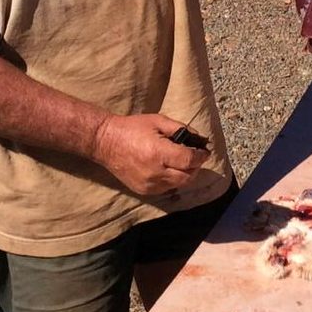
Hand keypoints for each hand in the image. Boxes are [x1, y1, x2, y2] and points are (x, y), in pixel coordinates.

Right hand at [92, 114, 210, 195]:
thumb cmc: (132, 128)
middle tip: (197, 157)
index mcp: (159, 153)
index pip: (189, 160)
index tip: (205, 151)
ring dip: (186, 175)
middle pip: (187, 176)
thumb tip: (198, 138)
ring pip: (178, 185)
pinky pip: (166, 189)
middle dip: (196, 167)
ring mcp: (149, 184)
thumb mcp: (157, 121)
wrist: (106, 143)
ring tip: (185, 163)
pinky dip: (173, 180)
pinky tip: (171, 169)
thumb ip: (180, 129)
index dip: (201, 156)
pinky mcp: (143, 190)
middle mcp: (155, 172)